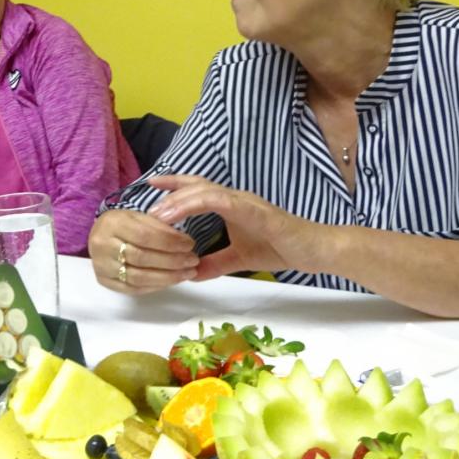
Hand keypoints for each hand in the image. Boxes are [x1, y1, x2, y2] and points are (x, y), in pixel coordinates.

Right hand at [88, 208, 198, 294]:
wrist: (101, 235)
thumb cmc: (126, 224)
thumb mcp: (141, 216)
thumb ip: (160, 226)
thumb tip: (184, 242)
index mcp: (112, 223)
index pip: (144, 235)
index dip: (170, 242)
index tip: (190, 244)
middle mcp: (102, 245)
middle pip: (141, 257)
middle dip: (172, 261)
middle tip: (193, 261)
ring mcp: (101, 265)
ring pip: (138, 277)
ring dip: (168, 277)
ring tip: (187, 273)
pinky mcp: (104, 281)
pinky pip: (133, 289)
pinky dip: (156, 286)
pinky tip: (172, 281)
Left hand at [145, 174, 317, 279]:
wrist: (312, 250)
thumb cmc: (280, 248)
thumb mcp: (239, 258)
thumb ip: (215, 263)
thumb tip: (190, 273)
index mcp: (231, 204)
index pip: (197, 188)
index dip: (174, 185)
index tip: (150, 186)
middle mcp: (235, 197)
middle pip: (195, 186)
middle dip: (169, 192)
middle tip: (146, 207)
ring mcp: (245, 201)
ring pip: (205, 192)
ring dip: (179, 201)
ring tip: (158, 214)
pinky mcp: (254, 210)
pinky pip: (223, 201)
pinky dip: (201, 204)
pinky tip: (185, 213)